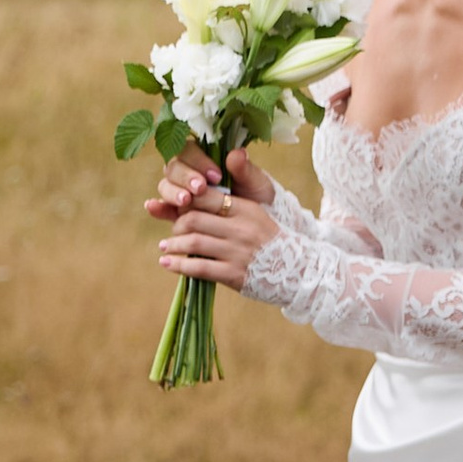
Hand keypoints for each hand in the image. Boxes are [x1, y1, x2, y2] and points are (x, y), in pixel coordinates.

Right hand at [144, 140, 275, 223]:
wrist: (257, 229)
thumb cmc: (257, 199)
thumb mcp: (256, 184)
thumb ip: (245, 170)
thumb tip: (236, 153)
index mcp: (206, 159)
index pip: (191, 150)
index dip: (199, 160)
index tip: (216, 176)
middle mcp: (189, 173)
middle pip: (174, 166)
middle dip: (185, 177)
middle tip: (200, 189)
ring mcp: (180, 193)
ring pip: (166, 185)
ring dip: (173, 192)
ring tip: (186, 202)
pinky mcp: (176, 213)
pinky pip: (161, 208)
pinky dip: (156, 207)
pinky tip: (153, 207)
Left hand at [155, 157, 279, 287]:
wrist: (297, 270)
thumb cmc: (271, 241)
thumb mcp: (257, 213)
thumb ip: (230, 203)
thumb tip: (203, 188)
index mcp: (245, 209)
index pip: (205, 197)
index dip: (185, 201)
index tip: (178, 207)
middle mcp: (240, 228)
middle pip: (194, 219)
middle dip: (177, 225)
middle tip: (173, 231)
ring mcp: (236, 251)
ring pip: (193, 242)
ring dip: (173, 245)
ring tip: (165, 247)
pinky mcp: (234, 274)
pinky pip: (199, 267)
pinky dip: (179, 265)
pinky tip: (167, 263)